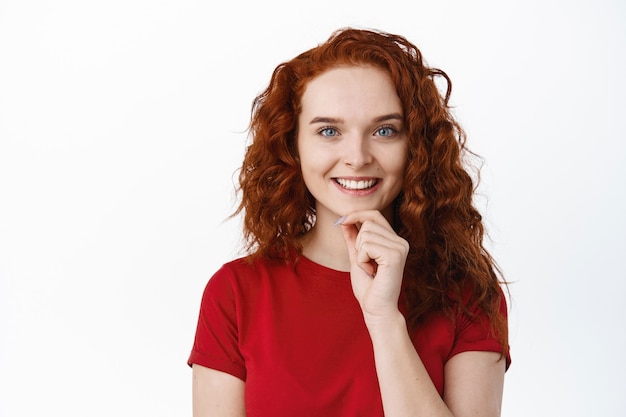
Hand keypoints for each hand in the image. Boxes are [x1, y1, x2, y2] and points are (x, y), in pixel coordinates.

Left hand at [338, 210, 408, 324]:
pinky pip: (366, 246)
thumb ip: (352, 238)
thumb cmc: (368, 286)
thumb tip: (344, 220)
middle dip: (358, 242)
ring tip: (370, 269)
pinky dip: (362, 260)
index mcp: (395, 240)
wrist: (375, 308)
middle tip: (366, 263)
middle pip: (368, 222)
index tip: (341, 221)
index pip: (374, 214)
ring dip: (360, 253)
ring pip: (365, 233)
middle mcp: (401, 241)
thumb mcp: (357, 256)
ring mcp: (400, 247)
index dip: (356, 214)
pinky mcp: (394, 256)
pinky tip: (372, 271)